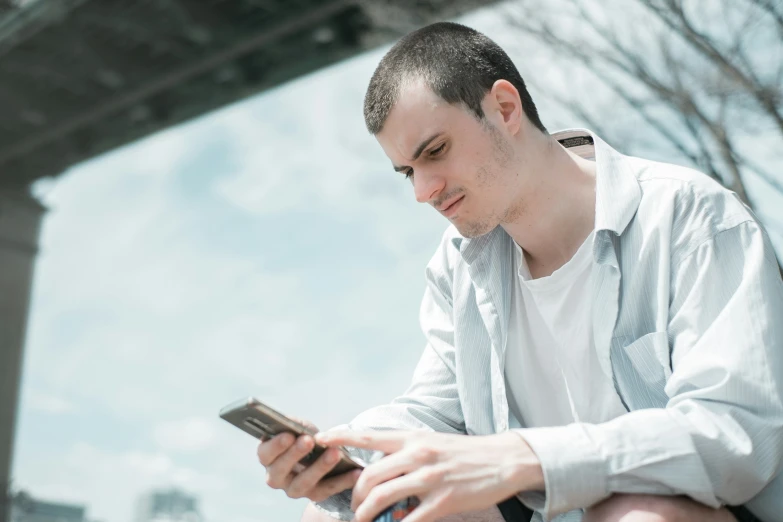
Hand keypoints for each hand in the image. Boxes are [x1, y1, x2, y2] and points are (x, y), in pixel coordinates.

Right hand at [256, 419, 360, 501]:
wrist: (318, 451)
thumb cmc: (303, 435)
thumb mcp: (297, 426)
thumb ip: (293, 424)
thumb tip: (292, 423)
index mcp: (267, 457)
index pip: (265, 454)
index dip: (276, 445)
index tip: (289, 435)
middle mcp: (276, 477)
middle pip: (281, 470)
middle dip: (295, 454)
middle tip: (308, 441)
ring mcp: (294, 489)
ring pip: (304, 482)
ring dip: (320, 467)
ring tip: (335, 453)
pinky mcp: (314, 495)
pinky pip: (328, 489)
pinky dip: (343, 480)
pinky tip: (355, 471)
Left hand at [315, 430, 542, 521]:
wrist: (502, 459)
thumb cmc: (464, 453)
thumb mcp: (432, 443)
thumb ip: (405, 453)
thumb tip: (380, 470)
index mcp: (412, 438)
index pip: (369, 436)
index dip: (341, 436)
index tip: (319, 438)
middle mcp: (417, 454)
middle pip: (370, 475)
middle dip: (355, 494)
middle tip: (355, 506)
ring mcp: (430, 478)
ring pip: (383, 497)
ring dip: (367, 513)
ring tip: (364, 520)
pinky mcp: (444, 500)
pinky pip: (411, 519)